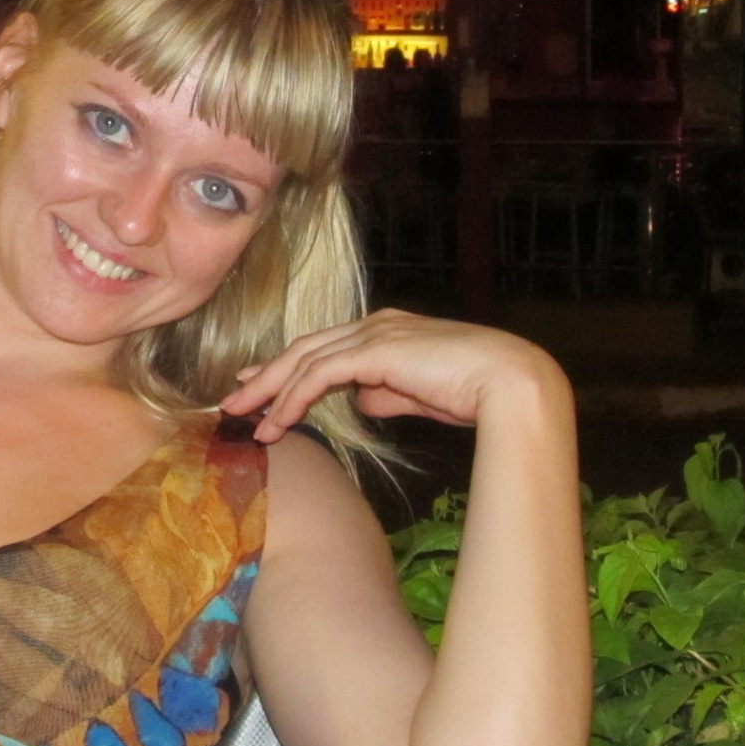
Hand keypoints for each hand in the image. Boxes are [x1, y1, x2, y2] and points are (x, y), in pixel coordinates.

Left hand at [218, 309, 564, 441]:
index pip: (325, 346)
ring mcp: (375, 333)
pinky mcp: (376, 350)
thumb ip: (388, 394)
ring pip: (306, 359)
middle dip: (266, 374)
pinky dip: (293, 396)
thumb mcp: (419, 396)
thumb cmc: (476, 393)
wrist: (510, 382)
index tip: (259, 385)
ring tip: (245, 418)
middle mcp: (376, 324)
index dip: (288, 366)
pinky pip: (320, 373)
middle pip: (305, 347)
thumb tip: (361, 401)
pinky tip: (278, 420)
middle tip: (234, 399)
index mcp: (386, 331)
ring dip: (271, 390)